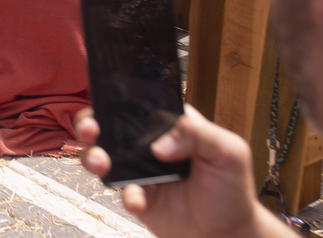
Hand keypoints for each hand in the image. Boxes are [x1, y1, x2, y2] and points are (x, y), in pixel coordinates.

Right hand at [76, 105, 293, 237]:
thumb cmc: (232, 189)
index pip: (140, 103)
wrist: (228, 235)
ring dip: (94, 156)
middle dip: (92, 123)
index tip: (106, 100)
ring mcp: (141, 170)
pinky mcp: (138, 196)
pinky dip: (125, 195)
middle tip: (91, 129)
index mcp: (170, 124)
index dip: (118, 98)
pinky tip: (137, 200)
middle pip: (111, 125)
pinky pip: (121, 191)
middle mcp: (151, 143)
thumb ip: (197, 134)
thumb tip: (159, 145)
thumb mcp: (228, 152)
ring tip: (101, 163)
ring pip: (105, 155)